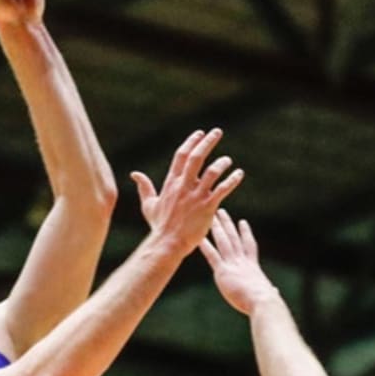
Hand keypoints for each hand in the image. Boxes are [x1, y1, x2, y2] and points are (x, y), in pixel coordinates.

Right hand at [131, 130, 242, 256]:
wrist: (168, 243)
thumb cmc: (160, 227)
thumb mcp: (149, 205)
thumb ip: (145, 188)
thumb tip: (135, 174)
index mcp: (171, 183)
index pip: (182, 155)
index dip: (191, 142)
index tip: (200, 133)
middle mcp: (184, 186)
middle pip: (197, 157)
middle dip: (207, 142)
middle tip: (217, 132)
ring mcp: (196, 196)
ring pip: (212, 172)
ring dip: (222, 163)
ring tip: (228, 160)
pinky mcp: (207, 207)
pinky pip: (222, 189)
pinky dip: (232, 180)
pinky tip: (239, 174)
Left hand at [199, 210, 275, 314]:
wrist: (262, 301)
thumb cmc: (267, 302)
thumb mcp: (268, 293)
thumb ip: (269, 291)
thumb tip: (274, 292)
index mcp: (253, 267)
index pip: (249, 246)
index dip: (245, 233)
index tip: (242, 222)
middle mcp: (242, 262)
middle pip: (234, 238)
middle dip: (227, 224)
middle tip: (221, 212)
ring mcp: (233, 265)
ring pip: (224, 241)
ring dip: (217, 228)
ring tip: (211, 216)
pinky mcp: (224, 272)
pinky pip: (213, 256)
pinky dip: (206, 246)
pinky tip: (199, 238)